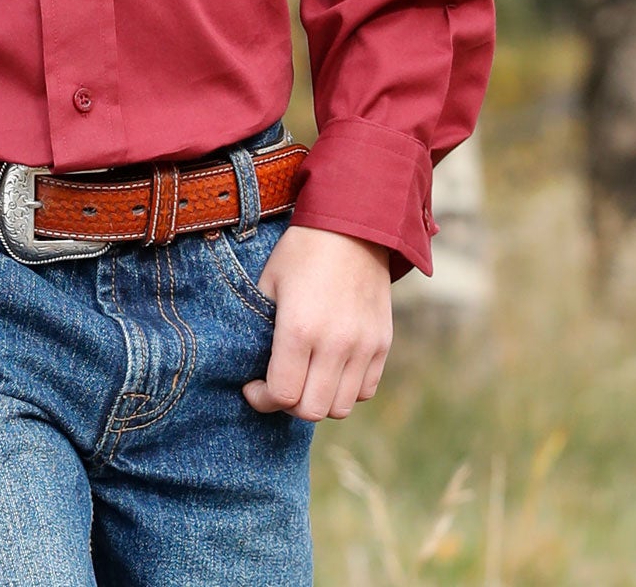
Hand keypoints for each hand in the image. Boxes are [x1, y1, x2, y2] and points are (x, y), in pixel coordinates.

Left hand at [241, 225, 392, 421]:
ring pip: (340, 407)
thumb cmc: (302, 252)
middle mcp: (335, 343)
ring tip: (306, 378)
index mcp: (299, 328)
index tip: (253, 388)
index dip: (262, 399)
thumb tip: (252, 364)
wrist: (352, 226)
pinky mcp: (382, 343)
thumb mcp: (268, 283)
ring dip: (318, 400)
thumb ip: (260, 328)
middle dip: (288, 404)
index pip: (282, 394)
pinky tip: (331, 369)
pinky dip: (346, 389)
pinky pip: (365, 389)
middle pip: (312, 410)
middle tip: (278, 385)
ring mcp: (363, 346)